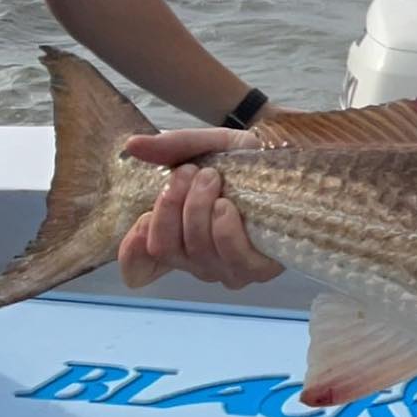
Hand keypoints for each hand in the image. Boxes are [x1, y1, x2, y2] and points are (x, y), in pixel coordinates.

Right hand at [117, 128, 282, 289]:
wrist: (284, 158)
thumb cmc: (240, 161)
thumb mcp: (205, 146)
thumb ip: (170, 147)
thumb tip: (133, 145)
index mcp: (177, 237)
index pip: (139, 264)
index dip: (131, 250)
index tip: (141, 217)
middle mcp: (197, 260)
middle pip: (164, 247)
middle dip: (170, 205)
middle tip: (189, 173)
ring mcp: (226, 268)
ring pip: (195, 251)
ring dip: (197, 209)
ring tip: (211, 178)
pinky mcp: (258, 270)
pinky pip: (231, 259)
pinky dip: (223, 230)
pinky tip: (226, 206)